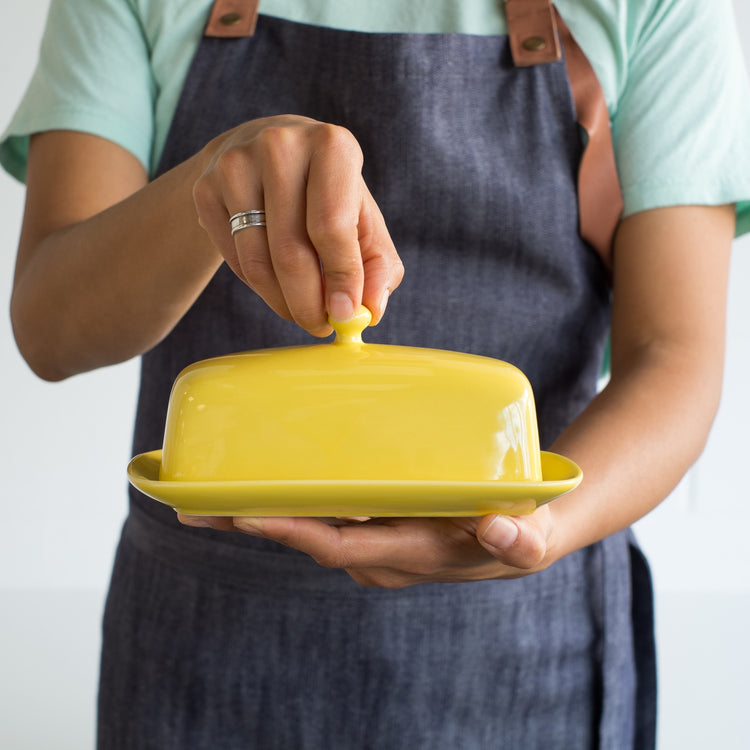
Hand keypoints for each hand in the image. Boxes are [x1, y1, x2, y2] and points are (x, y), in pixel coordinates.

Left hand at [178, 507, 556, 587]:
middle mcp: (376, 553)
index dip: (290, 531)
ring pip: (305, 524)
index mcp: (406, 555)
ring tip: (206, 489)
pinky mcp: (370, 522)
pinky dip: (286, 499)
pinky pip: (320, 512)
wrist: (515, 536)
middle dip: (249, 522)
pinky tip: (263, 477)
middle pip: (303, 536)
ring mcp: (369, 539)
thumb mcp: (526, 539)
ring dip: (256, 510)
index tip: (243, 513)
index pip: (336, 545)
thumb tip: (500, 528)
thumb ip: (519, 539)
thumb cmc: (518, 534)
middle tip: (192, 503)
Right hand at [193, 115, 403, 334]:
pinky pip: (235, 260)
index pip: (332, 226)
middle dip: (309, 303)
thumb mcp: (363, 220)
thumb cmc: (325, 194)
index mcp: (331, 146)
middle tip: (320, 327)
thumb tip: (370, 310)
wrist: (261, 155)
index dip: (341, 278)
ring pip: (258, 263)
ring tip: (301, 312)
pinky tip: (275, 283)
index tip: (345, 316)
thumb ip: (377, 265)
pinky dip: (259, 287)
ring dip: (283, 303)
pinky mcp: (205, 189)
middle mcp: (280, 146)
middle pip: (291, 250)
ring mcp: (236, 165)